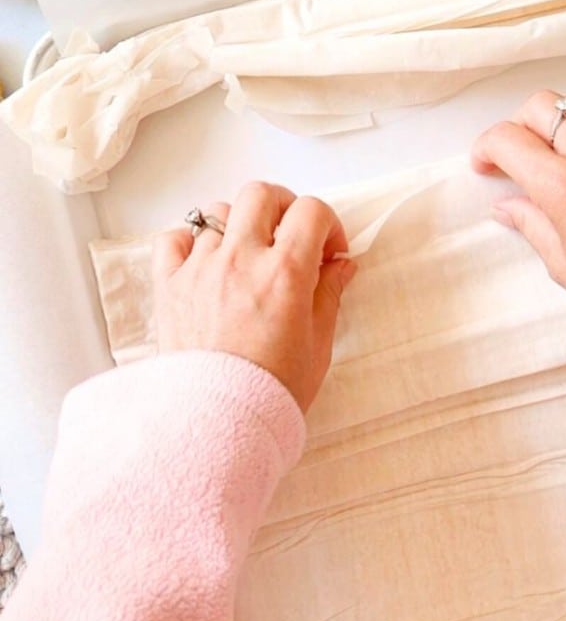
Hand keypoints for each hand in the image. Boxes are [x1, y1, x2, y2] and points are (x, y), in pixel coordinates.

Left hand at [152, 182, 356, 412]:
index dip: (327, 224)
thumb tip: (342, 264)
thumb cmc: (270, 392)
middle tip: (290, 236)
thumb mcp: (317, 346)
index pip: (311, 211)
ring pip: (218, 212)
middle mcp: (240, 260)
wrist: (215, 426)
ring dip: (238, 225)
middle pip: (262, 194)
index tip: (328, 251)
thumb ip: (329, 295)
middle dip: (283, 207)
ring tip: (247, 255)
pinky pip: (173, 238)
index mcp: (285, 273)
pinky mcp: (168, 285)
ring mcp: (200, 269)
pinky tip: (205, 262)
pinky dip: (189, 241)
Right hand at [471, 87, 565, 323]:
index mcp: (563, 188)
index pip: (506, 140)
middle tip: (520, 149)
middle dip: (520, 125)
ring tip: (565, 139)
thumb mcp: (564, 264)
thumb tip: (509, 207)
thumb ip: (531, 225)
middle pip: (541, 107)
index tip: (487, 161)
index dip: (486, 147)